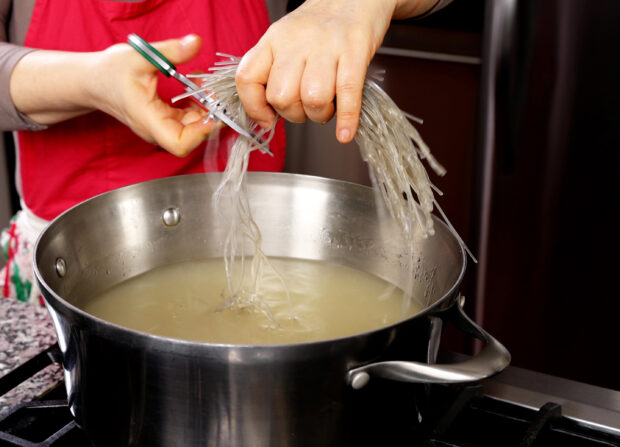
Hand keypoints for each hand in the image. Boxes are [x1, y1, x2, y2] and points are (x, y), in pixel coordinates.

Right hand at [87, 34, 215, 156]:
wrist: (93, 81)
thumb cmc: (110, 71)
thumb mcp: (139, 56)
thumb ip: (170, 51)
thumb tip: (195, 43)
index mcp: (148, 120)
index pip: (179, 144)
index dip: (200, 133)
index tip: (211, 112)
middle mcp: (156, 129)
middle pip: (191, 137)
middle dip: (207, 116)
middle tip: (212, 91)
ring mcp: (161, 127)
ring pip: (193, 128)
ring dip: (204, 108)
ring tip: (203, 84)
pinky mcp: (165, 120)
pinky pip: (188, 120)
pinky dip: (197, 105)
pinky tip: (195, 87)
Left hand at [236, 0, 395, 143]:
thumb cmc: (320, 27)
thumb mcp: (285, 41)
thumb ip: (271, 74)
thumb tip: (265, 117)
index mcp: (273, 40)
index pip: (247, 78)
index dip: (254, 107)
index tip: (266, 118)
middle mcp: (296, 42)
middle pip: (281, 96)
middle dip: (294, 115)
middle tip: (305, 109)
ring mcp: (326, 46)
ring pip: (312, 99)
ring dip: (319, 115)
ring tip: (326, 108)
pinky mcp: (355, 52)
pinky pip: (348, 94)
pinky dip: (346, 119)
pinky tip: (345, 133)